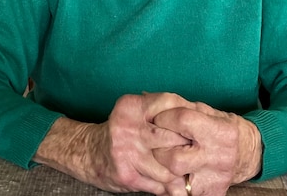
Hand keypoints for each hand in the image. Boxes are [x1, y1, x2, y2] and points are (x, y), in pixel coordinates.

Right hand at [33, 93, 192, 193]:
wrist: (87, 153)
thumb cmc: (122, 132)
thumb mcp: (135, 113)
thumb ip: (161, 112)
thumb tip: (199, 117)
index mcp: (131, 106)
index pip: (170, 102)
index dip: (187, 115)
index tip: (195, 125)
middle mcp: (127, 126)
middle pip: (174, 136)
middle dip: (187, 146)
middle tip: (194, 150)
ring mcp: (127, 152)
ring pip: (170, 165)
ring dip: (178, 171)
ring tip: (180, 168)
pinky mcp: (127, 175)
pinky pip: (160, 183)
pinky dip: (167, 184)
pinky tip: (165, 180)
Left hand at [151, 100, 262, 195]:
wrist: (248, 154)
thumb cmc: (222, 129)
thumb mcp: (207, 111)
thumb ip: (179, 106)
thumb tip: (146, 97)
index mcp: (221, 132)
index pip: (182, 121)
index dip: (164, 118)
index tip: (159, 120)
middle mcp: (220, 158)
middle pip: (174, 159)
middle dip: (160, 150)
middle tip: (160, 144)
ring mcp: (215, 180)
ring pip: (173, 182)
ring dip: (163, 170)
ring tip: (165, 160)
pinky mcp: (211, 195)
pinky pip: (179, 194)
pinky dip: (171, 186)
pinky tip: (173, 175)